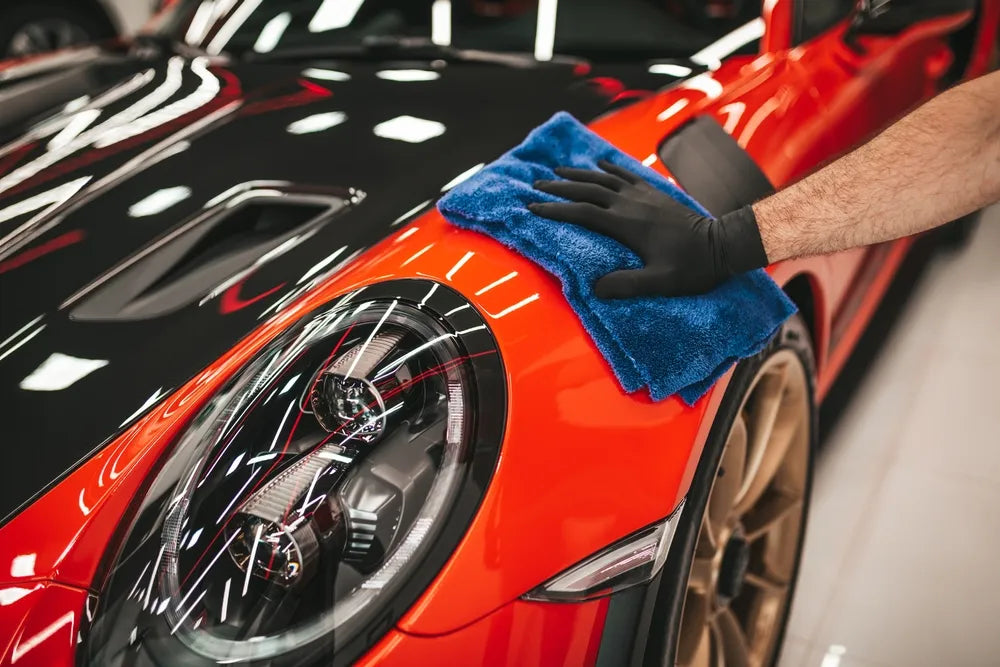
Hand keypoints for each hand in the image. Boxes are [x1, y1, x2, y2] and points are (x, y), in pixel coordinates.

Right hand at [529, 160, 767, 297]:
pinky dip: (609, 167)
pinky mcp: (654, 193)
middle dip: (559, 187)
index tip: (533, 208)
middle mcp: (631, 204)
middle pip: (587, 190)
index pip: (582, 213)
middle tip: (535, 185)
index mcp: (627, 224)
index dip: (556, 210)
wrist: (722, 246)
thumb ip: (628, 285)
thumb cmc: (692, 268)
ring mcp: (643, 195)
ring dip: (579, 174)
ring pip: (603, 178)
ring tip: (557, 171)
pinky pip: (626, 174)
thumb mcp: (660, 282)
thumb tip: (595, 289)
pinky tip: (599, 163)